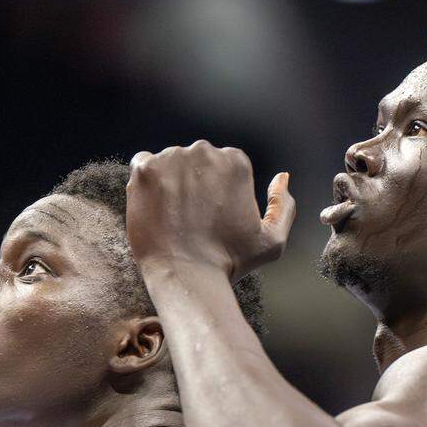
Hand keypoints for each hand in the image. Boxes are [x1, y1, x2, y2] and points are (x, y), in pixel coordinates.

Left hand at [126, 141, 295, 280]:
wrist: (187, 275)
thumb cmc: (229, 261)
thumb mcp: (273, 240)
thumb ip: (284, 206)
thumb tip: (282, 177)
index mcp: (236, 162)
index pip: (223, 166)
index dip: (218, 192)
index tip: (212, 216)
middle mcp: (205, 152)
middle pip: (196, 161)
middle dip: (193, 183)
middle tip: (191, 218)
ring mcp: (172, 158)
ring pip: (169, 163)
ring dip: (169, 183)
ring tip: (172, 217)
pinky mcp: (145, 170)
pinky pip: (142, 165)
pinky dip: (146, 182)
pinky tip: (154, 207)